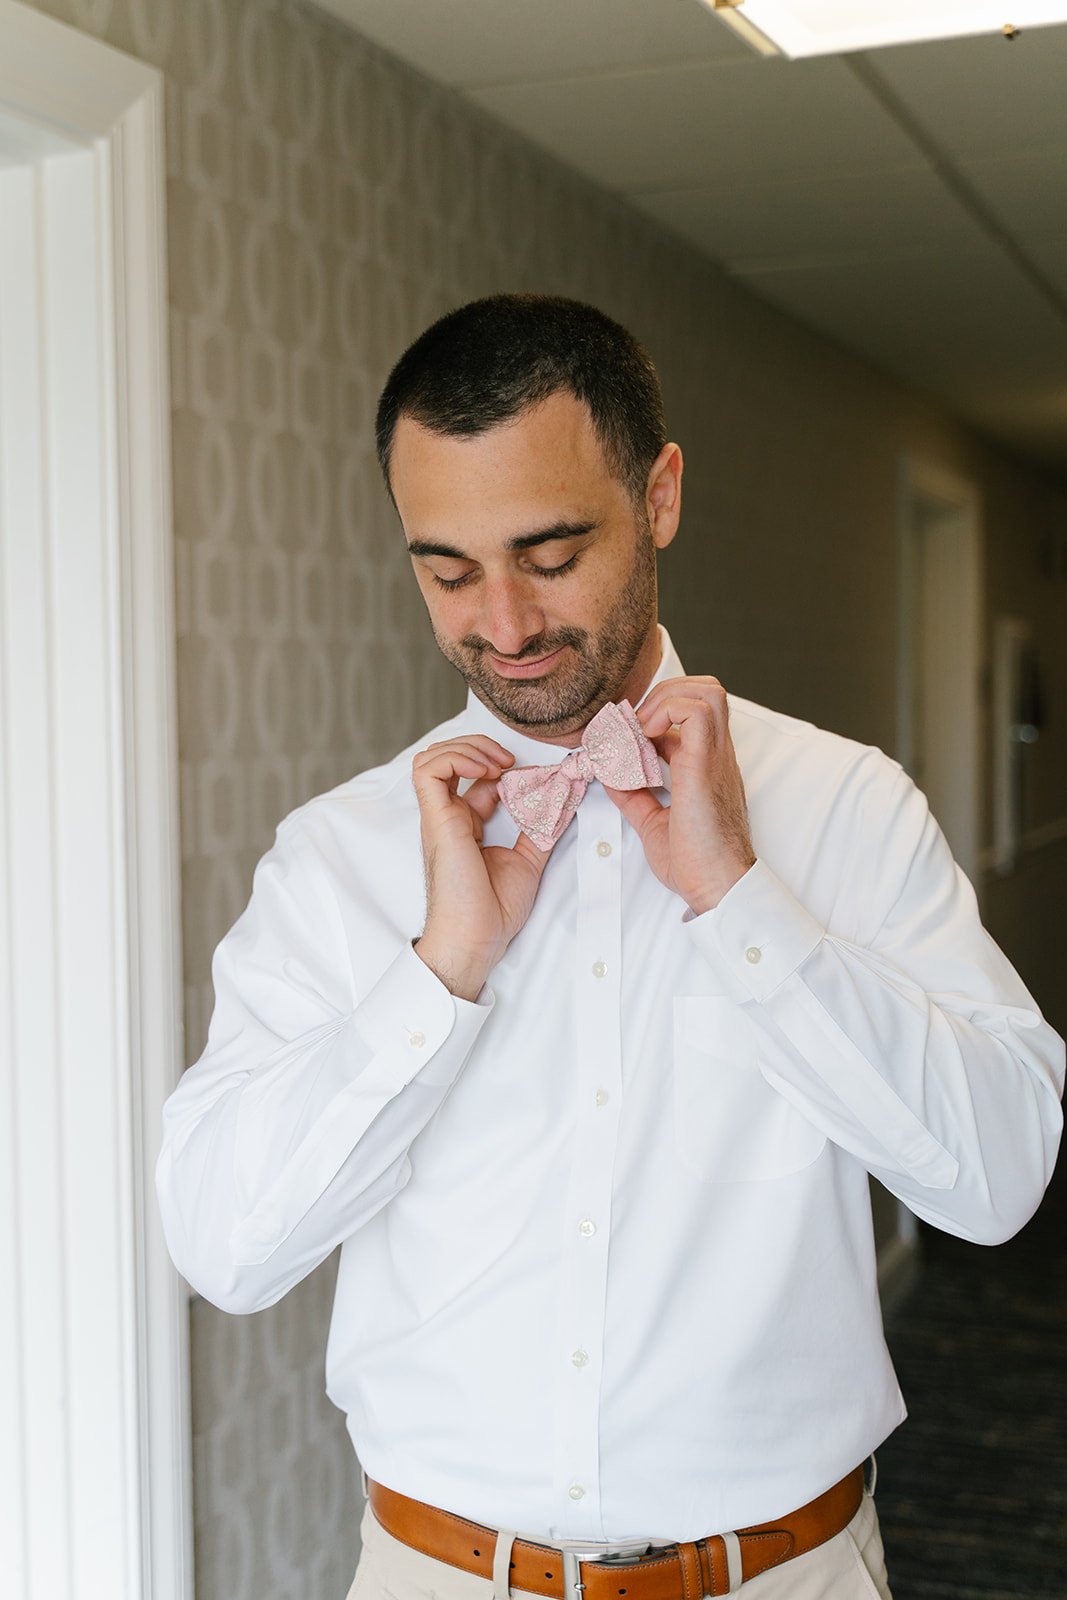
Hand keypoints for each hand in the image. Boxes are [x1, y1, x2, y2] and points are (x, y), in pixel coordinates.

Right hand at [411, 735, 554, 999]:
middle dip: (480, 746)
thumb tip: (563, 800)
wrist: (477, 937)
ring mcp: (440, 817)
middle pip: (449, 758)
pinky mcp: (435, 820)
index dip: (503, 766)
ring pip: (433, 757)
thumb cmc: (494, 910)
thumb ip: (541, 828)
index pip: (478, 778)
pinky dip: (457, 758)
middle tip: (512, 760)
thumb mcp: (528, 859)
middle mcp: (450, 816)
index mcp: (468, 824)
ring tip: (499, 762)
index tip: (537, 774)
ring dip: (468, 748)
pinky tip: (487, 770)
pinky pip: (428, 770)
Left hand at [606, 677, 754, 915]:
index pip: (693, 711)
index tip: (629, 735)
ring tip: (642, 729)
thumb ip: (633, 795)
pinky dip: (666, 713)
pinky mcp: (706, 766)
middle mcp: (716, 754)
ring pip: (707, 691)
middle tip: (635, 725)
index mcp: (706, 765)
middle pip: (705, 689)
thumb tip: (609, 773)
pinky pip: (695, 712)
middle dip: (663, 693)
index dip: (658, 711)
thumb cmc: (694, 863)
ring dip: (666, 699)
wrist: (717, 887)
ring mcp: (716, 757)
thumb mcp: (653, 822)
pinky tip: (645, 740)